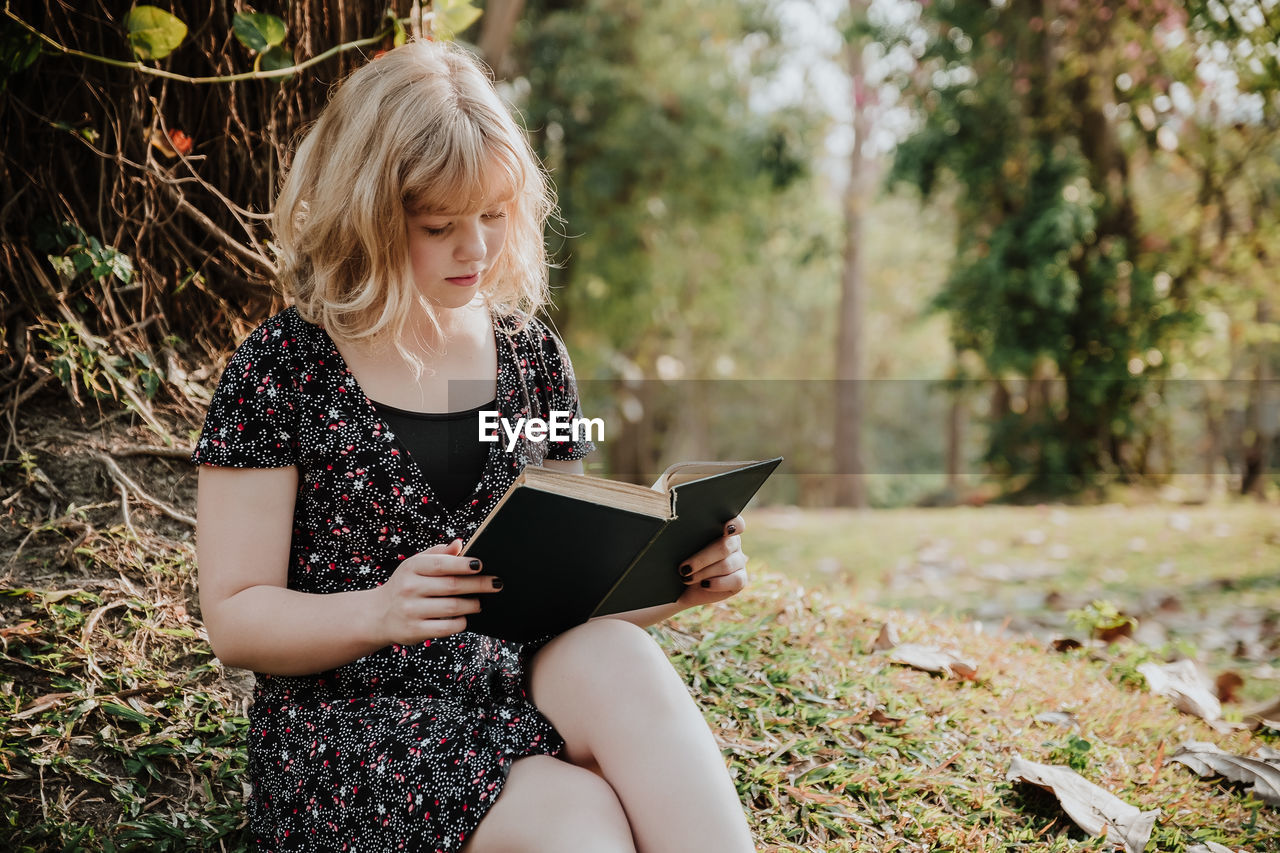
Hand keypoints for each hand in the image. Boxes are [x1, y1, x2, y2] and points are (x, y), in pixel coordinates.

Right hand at [371, 538, 501, 644]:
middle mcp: (409, 588)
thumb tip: (459, 544)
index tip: (481, 565)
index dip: (463, 564)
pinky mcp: (415, 631)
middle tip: (495, 583)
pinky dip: (461, 622)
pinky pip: (447, 627)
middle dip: (478, 585)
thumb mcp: (415, 565)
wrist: (378, 615)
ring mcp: (411, 611)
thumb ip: (437, 554)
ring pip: (452, 607)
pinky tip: (465, 617)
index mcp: (411, 567)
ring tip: (480, 602)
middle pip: (452, 586)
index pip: (441, 563)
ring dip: (472, 605)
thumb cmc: (404, 585)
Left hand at [675, 515, 747, 609]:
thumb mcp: (679, 549)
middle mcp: (733, 543)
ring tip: (686, 578)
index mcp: (721, 529)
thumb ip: (685, 539)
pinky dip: (718, 583)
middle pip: (725, 546)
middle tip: (683, 568)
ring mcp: (739, 561)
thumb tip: (677, 535)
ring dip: (704, 572)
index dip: (735, 524)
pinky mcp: (740, 580)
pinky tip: (704, 584)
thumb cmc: (679, 562)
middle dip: (702, 559)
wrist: (681, 588)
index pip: (737, 523)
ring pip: (726, 565)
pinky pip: (735, 580)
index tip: (726, 529)